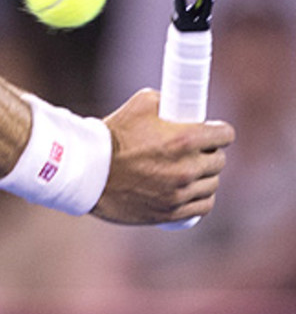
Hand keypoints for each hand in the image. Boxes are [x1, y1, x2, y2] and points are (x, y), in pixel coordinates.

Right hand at [92, 89, 233, 224]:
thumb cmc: (112, 136)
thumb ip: (166, 102)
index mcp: (184, 139)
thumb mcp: (139, 104)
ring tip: (188, 171)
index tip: (213, 133)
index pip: (225, 135)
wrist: (88, 172)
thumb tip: (180, 104)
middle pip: (219, 161)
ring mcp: (180, 192)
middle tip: (195, 152)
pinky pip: (204, 206)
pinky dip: (200, 198)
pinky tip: (191, 191)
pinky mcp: (171, 212)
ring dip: (205, 177)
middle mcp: (187, 168)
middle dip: (210, 154)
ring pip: (212, 184)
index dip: (220, 132)